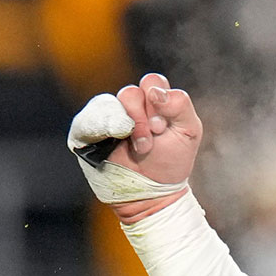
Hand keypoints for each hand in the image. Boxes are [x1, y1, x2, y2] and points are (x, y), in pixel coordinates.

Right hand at [69, 73, 202, 221]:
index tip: (162, 127)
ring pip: (108, 105)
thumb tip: (155, 92)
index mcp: (154, 100)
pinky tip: (114, 139)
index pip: (151, 82)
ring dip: (125, 128)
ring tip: (139, 149)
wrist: (152, 194)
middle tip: (150, 139)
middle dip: (142, 117)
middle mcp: (130, 106)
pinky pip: (86, 121)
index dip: (158, 101)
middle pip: (130, 93)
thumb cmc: (172, 160)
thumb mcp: (189, 131)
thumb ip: (180, 105)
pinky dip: (100, 128)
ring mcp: (108, 120)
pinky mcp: (89, 135)